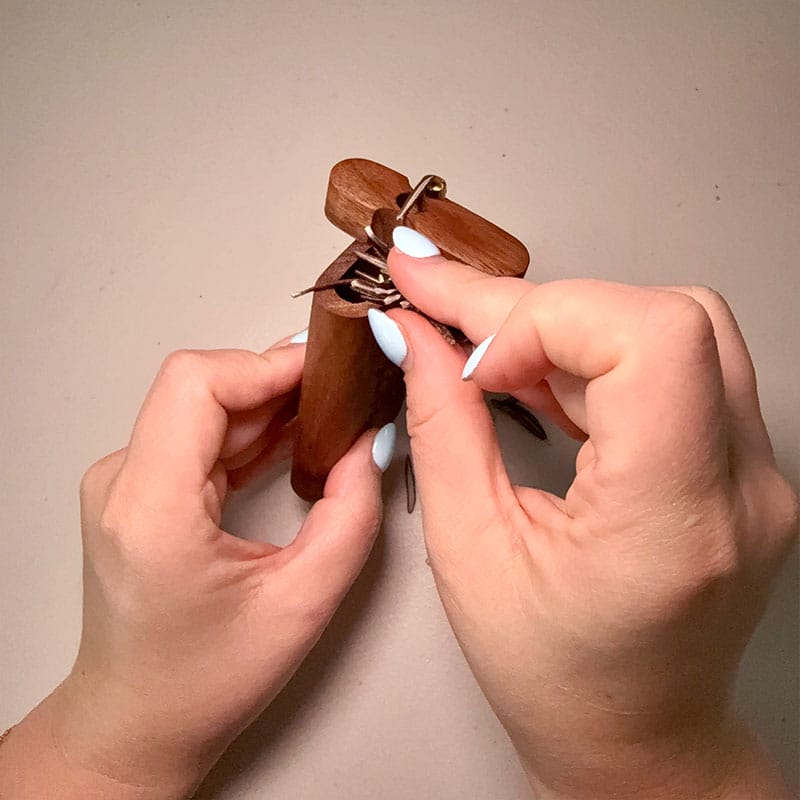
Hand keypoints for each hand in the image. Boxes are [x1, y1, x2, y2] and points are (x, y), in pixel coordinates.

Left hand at [0, 340, 391, 798]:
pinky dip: (255, 427)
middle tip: (347, 387)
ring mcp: (127, 482)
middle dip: (281, 378)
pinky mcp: (143, 487)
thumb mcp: (302, 604)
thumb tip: (371, 443)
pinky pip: (203, 432)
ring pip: (207, 403)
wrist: (137, 721)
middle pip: (205, 385)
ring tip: (335, 410)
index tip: (329, 369)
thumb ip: (350, 514)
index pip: (197, 384)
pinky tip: (300, 434)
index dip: (268, 363)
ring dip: (272, 401)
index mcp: (151, 509)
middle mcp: (124, 483)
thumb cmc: (202, 681)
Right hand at [370, 229, 797, 799]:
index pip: (650, 338)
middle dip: (542, 309)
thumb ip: (441, 425)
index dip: (545, 320)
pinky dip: (594, 358)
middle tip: (449, 315)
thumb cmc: (554, 677)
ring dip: (567, 328)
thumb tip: (416, 332)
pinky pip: (674, 368)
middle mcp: (741, 486)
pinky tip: (537, 381)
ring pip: (672, 328)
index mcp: (673, 519)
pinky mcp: (739, 463)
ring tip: (488, 357)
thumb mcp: (469, 552)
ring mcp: (755, 472)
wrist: (638, 738)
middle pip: (662, 317)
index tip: (469, 357)